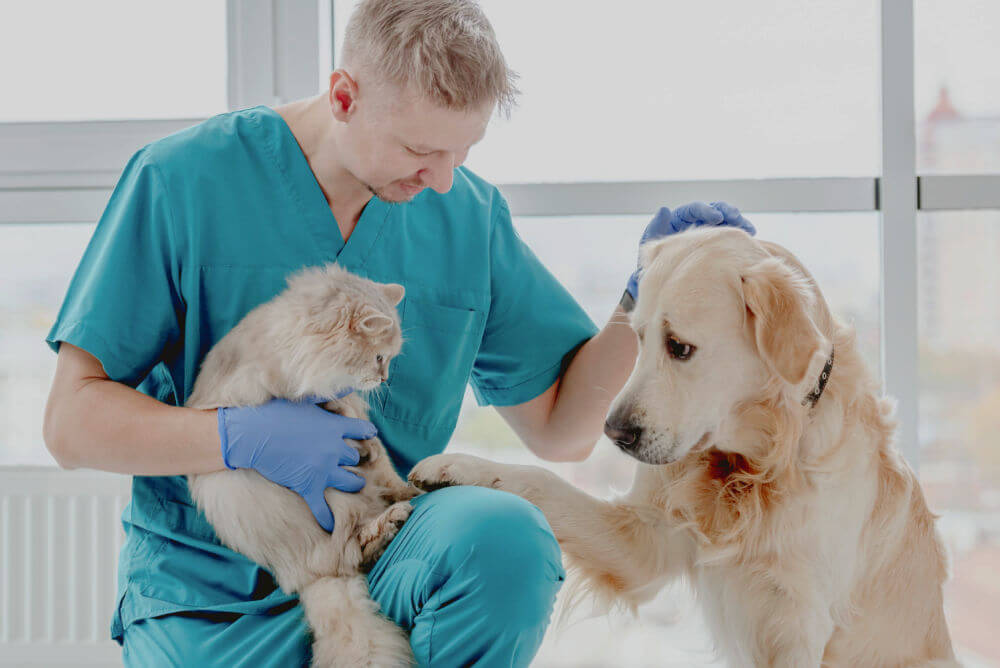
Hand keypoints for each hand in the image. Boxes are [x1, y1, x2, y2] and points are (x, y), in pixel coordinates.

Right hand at [217, 393, 375, 531]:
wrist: (252, 432)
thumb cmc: (276, 411)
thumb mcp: (306, 398)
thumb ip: (330, 394)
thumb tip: (348, 384)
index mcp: (336, 426)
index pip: (363, 431)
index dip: (366, 434)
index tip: (367, 435)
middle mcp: (335, 449)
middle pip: (355, 457)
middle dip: (353, 458)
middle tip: (351, 460)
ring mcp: (323, 469)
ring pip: (350, 482)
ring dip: (353, 483)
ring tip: (354, 484)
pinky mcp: (308, 485)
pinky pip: (322, 507)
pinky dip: (327, 518)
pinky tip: (331, 526)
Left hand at [625, 201, 755, 301]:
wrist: (660, 290)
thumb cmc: (652, 269)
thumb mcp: (650, 251)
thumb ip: (655, 229)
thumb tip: (664, 209)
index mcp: (675, 222)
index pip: (691, 210)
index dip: (705, 210)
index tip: (717, 218)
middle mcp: (691, 224)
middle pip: (711, 210)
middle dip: (725, 212)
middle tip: (737, 220)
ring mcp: (704, 232)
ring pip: (723, 220)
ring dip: (737, 221)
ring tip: (749, 229)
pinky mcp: (714, 242)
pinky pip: (728, 234)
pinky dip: (739, 233)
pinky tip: (750, 238)